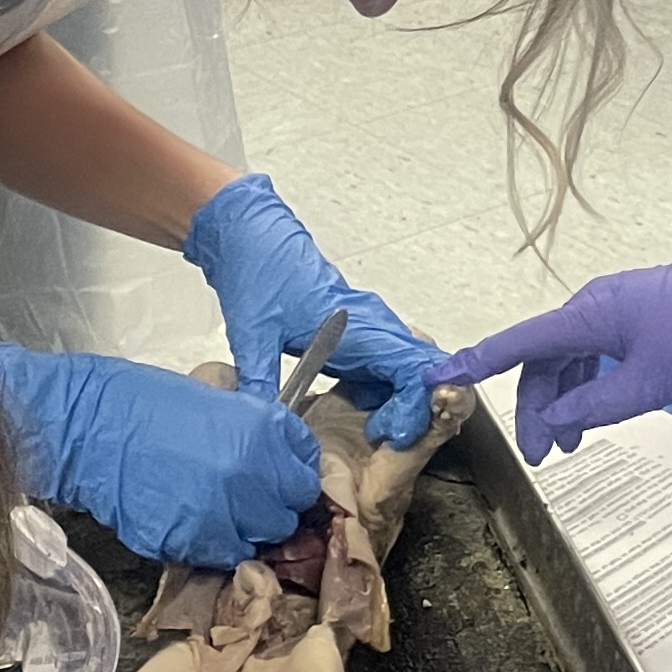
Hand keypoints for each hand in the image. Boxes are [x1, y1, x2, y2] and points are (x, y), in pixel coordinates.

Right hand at [0, 341, 321, 562]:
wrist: (90, 427)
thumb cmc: (149, 404)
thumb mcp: (222, 399)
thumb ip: (263, 432)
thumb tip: (285, 456)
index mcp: (263, 435)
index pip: (306, 477)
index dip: (290, 478)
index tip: (277, 478)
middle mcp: (250, 479)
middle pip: (285, 516)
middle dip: (269, 507)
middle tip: (244, 496)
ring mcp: (220, 517)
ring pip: (254, 542)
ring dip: (242, 530)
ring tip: (215, 510)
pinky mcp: (188, 544)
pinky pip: (217, 556)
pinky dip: (211, 544)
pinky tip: (191, 520)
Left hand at [184, 173, 444, 446]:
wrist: (251, 235)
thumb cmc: (259, 271)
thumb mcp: (253, 334)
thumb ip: (260, 384)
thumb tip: (264, 426)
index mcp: (359, 323)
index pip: (413, 367)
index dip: (414, 404)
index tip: (395, 431)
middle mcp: (374, 324)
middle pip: (420, 371)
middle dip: (413, 409)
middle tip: (386, 436)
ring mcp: (370, 328)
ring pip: (407, 370)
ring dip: (401, 401)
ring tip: (376, 429)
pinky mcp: (360, 333)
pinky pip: (388, 366)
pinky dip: (386, 391)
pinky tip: (361, 410)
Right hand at [436, 261, 671, 459]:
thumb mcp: (646, 386)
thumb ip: (592, 407)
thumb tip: (554, 420)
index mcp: (587, 316)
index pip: (518, 343)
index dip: (477, 362)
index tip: (440, 373)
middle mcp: (593, 307)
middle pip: (543, 360)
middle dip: (535, 409)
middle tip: (540, 454)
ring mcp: (614, 309)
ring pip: (569, 359)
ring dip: (562, 401)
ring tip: (566, 444)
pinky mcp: (634, 315)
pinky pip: (593, 352)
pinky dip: (585, 385)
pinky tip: (590, 414)